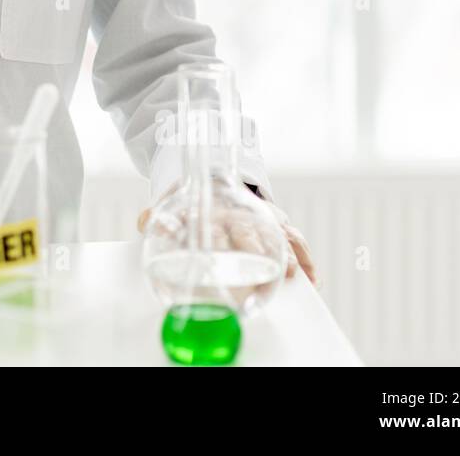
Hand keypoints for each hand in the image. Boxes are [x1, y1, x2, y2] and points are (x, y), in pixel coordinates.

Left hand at [137, 181, 320, 289]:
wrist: (215, 180)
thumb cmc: (193, 204)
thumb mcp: (171, 206)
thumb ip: (156, 217)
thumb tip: (146, 222)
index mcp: (214, 209)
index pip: (215, 223)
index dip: (214, 237)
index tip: (215, 251)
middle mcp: (240, 214)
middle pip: (248, 230)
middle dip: (253, 247)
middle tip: (257, 265)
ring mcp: (262, 218)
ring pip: (278, 234)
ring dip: (285, 254)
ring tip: (292, 273)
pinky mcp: (279, 225)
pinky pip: (296, 241)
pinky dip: (307, 260)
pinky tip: (313, 281)